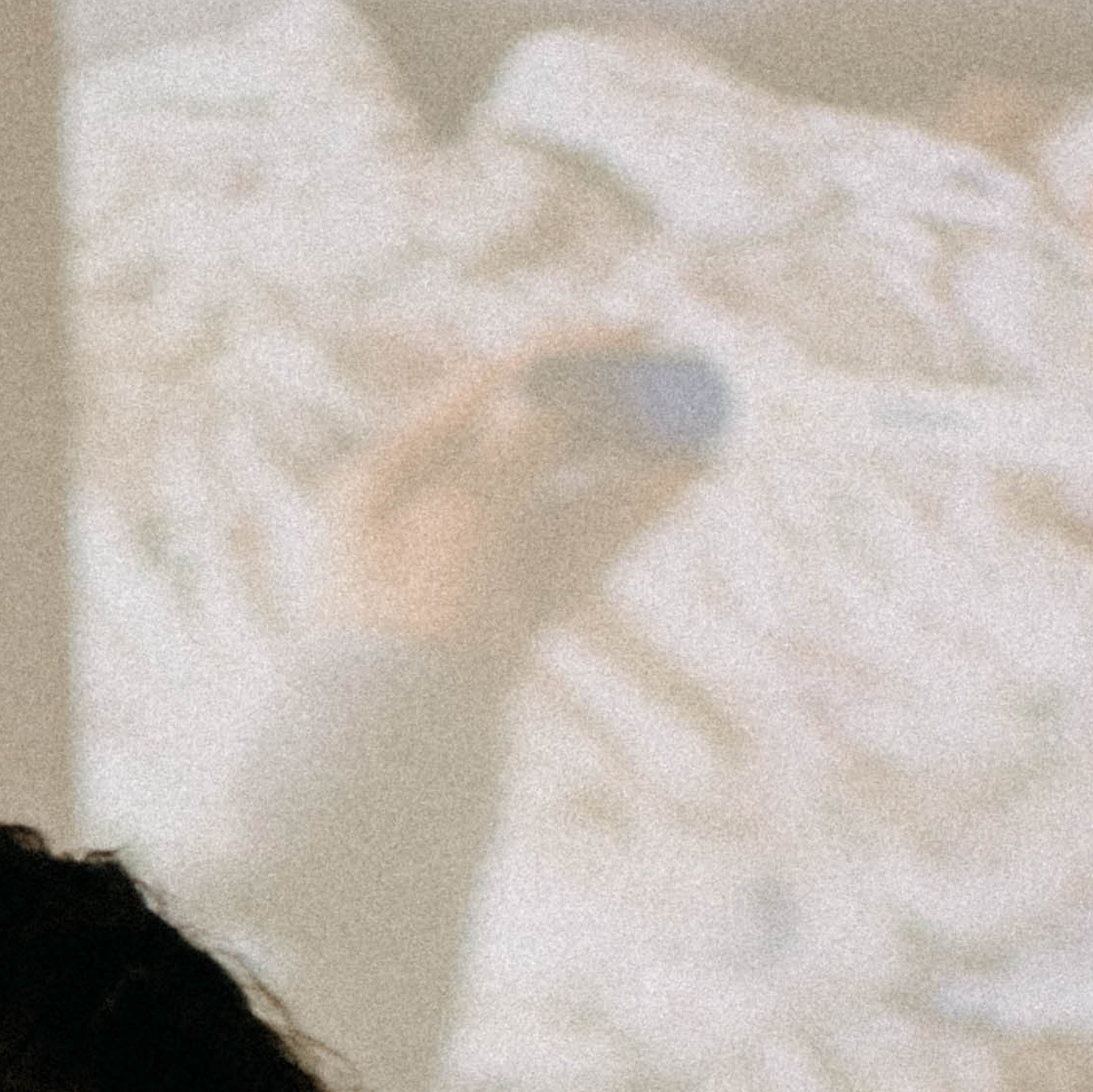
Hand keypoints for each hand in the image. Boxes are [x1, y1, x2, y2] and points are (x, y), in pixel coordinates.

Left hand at [322, 346, 698, 652]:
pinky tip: (676, 480)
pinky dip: (623, 513)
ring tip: (699, 433)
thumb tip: (560, 392)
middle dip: (610, 409)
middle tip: (682, 382)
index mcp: (392, 473)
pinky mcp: (508, 617)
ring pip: (563, 495)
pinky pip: (571, 550)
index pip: (492, 388)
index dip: (571, 354)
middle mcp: (430, 510)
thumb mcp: (459, 516)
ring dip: (630, 461)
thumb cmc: (408, 628)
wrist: (394, 759)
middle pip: (531, 438)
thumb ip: (516, 446)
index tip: (641, 332)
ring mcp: (472, 567)